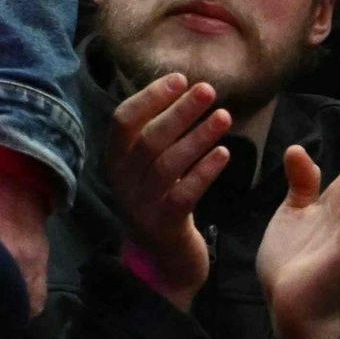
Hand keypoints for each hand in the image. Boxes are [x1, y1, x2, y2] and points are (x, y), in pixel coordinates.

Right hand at [104, 70, 231, 312]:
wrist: (162, 259)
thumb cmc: (159, 201)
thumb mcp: (145, 168)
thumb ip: (153, 136)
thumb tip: (179, 90)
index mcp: (114, 160)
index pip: (123, 120)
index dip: (151, 97)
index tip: (180, 78)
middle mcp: (122, 180)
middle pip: (150, 137)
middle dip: (180, 110)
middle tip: (209, 90)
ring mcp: (142, 203)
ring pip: (169, 162)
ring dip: (199, 136)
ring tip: (225, 116)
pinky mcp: (165, 223)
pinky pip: (186, 192)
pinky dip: (205, 170)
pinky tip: (224, 153)